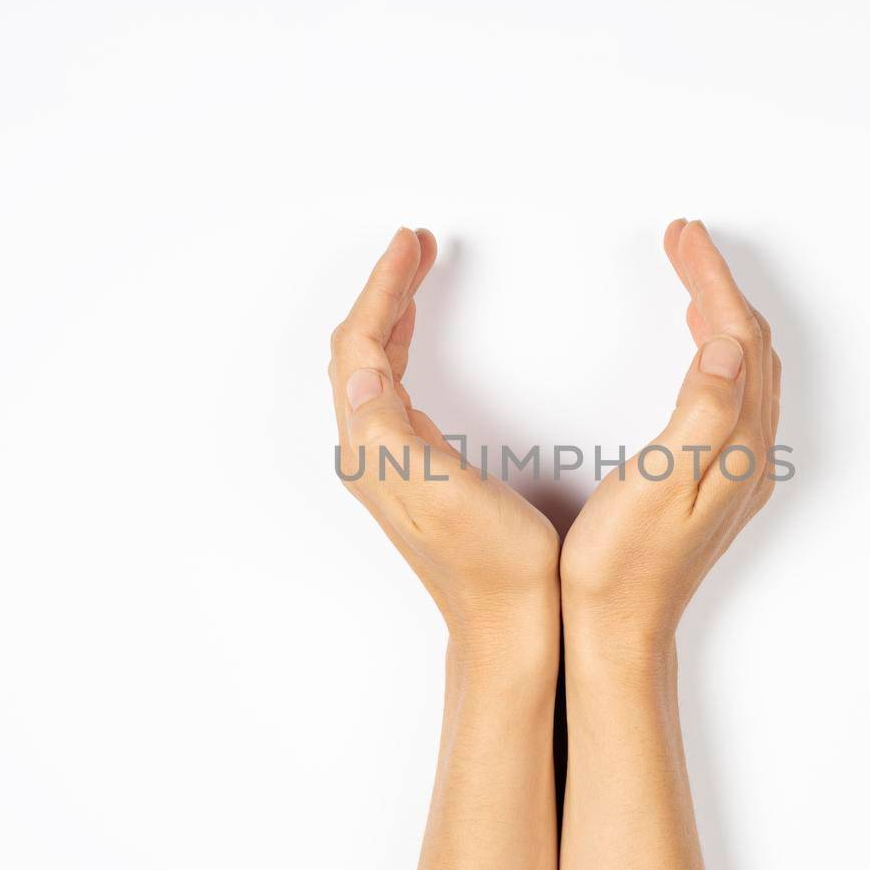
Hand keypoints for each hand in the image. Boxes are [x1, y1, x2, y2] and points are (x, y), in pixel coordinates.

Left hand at [329, 227, 559, 675]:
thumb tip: (362, 370)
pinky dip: (403, 349)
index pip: (362, 347)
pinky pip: (392, 390)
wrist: (509, 625)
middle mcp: (370, 452)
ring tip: (417, 275)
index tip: (413, 243)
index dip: (384, 288)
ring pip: (372, 369)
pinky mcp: (413, 471)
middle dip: (383, 291)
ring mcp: (388, 462)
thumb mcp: (442, 492)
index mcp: (374, 449)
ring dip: (390, 315)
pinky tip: (419, 342)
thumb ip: (392, 431)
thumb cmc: (493, 563)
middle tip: (416, 246)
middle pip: (359, 350)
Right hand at [560, 219, 781, 672]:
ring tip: (691, 279)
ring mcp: (736, 468)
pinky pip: (736, 395)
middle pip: (749, 344)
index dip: (711, 277)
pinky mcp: (719, 482)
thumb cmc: (622, 564)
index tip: (682, 235)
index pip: (735, 336)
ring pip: (746, 369)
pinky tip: (699, 350)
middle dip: (719, 284)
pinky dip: (720, 353)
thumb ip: (700, 410)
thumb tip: (727, 345)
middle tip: (682, 241)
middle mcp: (746, 452)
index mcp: (733, 443)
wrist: (619, 630)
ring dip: (723, 316)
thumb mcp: (658, 481)